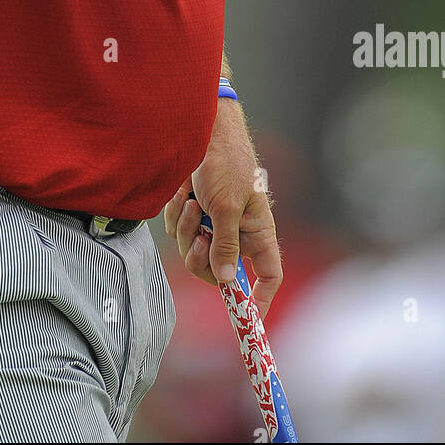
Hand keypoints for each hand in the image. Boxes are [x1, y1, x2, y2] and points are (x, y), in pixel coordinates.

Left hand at [162, 100, 282, 317]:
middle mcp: (237, 231)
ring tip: (191, 201)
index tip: (246, 316)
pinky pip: (178, 231)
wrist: (200, 128)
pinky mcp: (193, 211)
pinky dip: (176, 215)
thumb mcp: (226, 205)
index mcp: (258, 231)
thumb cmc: (224, 160)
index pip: (268, 275)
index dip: (261, 298)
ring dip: (186, 229)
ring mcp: (213, 222)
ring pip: (194, 251)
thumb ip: (226, 244)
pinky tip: (182, 193)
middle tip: (198, 237)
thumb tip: (227, 281)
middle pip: (219, 271)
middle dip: (202, 258)